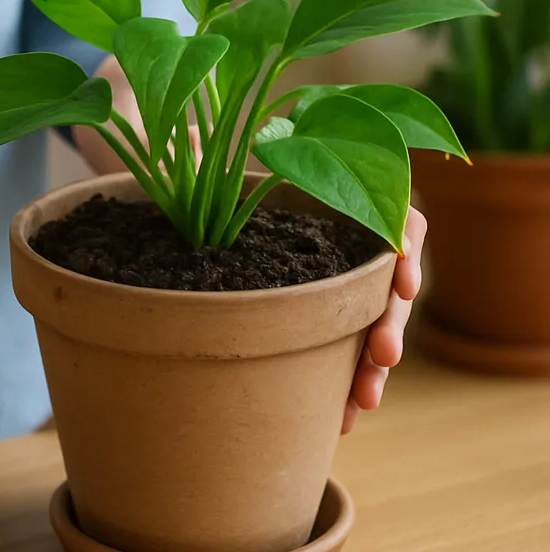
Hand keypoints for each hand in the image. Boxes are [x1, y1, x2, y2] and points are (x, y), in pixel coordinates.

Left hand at [74, 54, 424, 432]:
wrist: (147, 160)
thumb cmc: (169, 140)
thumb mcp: (181, 141)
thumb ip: (197, 146)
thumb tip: (199, 144)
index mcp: (316, 179)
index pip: (387, 207)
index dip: (403, 242)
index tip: (399, 280)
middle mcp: (323, 224)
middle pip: (382, 273)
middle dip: (387, 318)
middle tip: (379, 359)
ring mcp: (311, 266)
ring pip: (362, 315)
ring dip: (369, 361)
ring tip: (359, 402)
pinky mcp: (291, 301)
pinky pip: (330, 339)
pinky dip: (339, 376)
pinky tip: (337, 411)